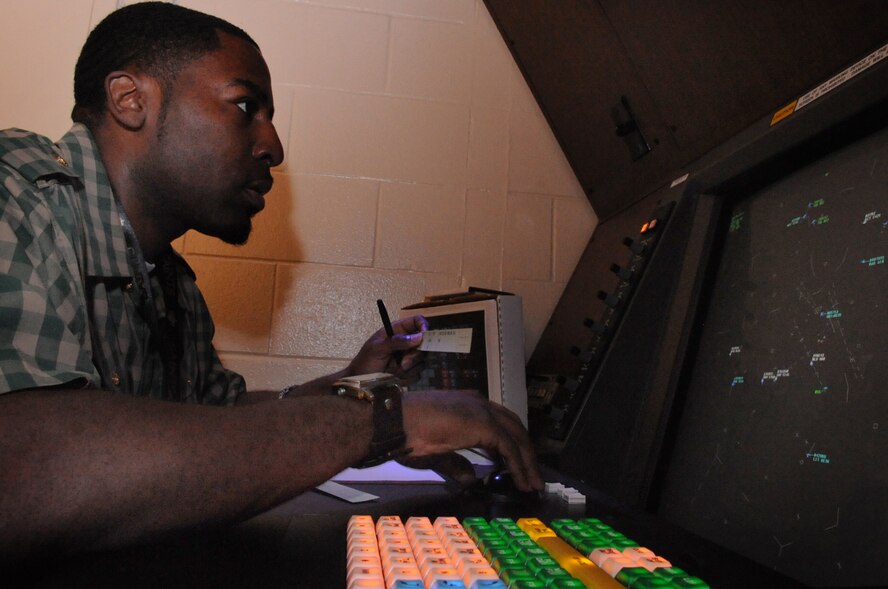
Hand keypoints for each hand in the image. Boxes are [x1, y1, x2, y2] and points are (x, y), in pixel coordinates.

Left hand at [347, 315, 427, 375]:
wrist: (361, 381)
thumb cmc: (365, 361)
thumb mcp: (378, 348)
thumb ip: (397, 341)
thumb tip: (419, 337)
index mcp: (398, 330)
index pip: (417, 321)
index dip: (424, 326)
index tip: (424, 336)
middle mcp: (406, 342)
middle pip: (424, 342)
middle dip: (415, 354)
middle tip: (403, 362)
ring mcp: (409, 356)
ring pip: (422, 358)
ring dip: (410, 366)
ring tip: (395, 370)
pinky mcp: (410, 370)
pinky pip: (418, 371)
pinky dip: (408, 375)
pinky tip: (396, 376)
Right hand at [400, 389, 542, 491]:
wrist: (395, 422)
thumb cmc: (407, 434)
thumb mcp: (436, 453)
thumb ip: (455, 463)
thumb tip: (470, 478)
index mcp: (467, 405)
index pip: (499, 423)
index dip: (511, 444)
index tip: (517, 466)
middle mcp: (479, 403)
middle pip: (514, 427)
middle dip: (526, 453)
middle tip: (532, 476)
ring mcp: (483, 411)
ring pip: (517, 437)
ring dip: (527, 461)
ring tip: (532, 483)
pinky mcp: (484, 424)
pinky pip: (510, 447)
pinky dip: (519, 465)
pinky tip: (522, 481)